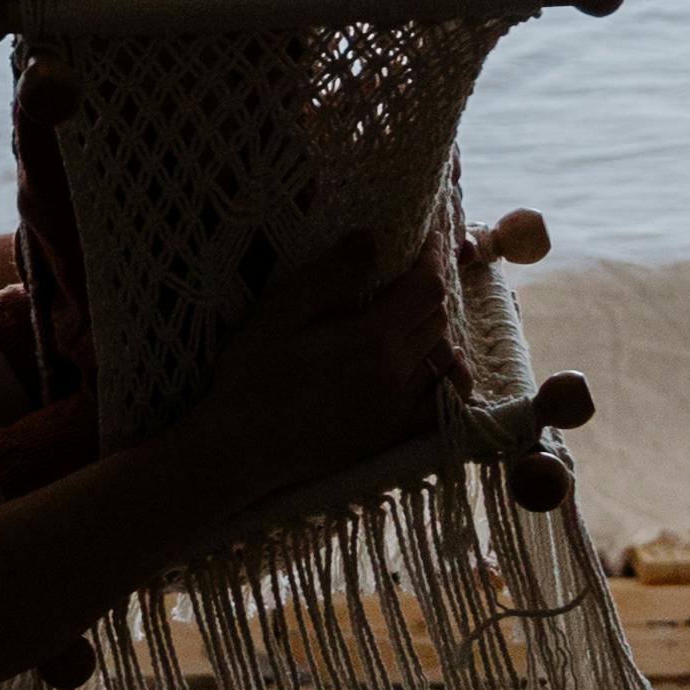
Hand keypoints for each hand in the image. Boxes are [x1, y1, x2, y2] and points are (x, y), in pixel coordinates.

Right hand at [192, 237, 457, 513]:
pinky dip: (448, 380)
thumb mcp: (277, 314)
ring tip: (412, 317)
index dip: (432, 258)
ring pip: (445, 358)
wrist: (241, 450)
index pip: (427, 288)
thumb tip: (370, 240)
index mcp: (371, 339)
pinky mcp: (392, 436)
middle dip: (429, 291)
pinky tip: (433, 368)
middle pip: (439, 320)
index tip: (426, 240)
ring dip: (436, 331)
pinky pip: (444, 405)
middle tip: (408, 275)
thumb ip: (327, 276)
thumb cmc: (251, 377)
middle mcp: (395, 375)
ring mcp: (398, 410)